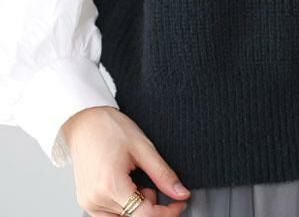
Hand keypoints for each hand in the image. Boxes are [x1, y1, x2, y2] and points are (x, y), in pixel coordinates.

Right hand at [61, 106, 190, 215]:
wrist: (86, 122)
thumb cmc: (110, 129)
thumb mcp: (143, 148)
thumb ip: (163, 174)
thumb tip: (180, 192)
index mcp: (110, 186)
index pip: (144, 215)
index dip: (166, 212)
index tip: (179, 203)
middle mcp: (96, 200)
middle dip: (151, 205)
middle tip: (154, 183)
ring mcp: (88, 202)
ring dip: (137, 206)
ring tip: (138, 180)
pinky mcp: (86, 201)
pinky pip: (110, 214)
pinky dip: (124, 205)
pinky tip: (128, 186)